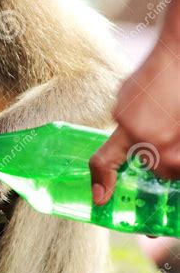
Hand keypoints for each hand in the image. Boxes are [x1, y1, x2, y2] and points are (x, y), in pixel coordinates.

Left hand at [90, 39, 179, 204]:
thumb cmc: (156, 75)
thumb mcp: (126, 100)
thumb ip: (125, 126)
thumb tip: (129, 147)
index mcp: (131, 128)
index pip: (106, 160)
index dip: (103, 182)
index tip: (100, 197)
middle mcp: (155, 141)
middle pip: (155, 170)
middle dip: (158, 157)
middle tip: (163, 132)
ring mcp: (178, 146)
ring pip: (175, 167)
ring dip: (175, 154)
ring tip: (174, 125)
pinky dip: (179, 148)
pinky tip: (178, 126)